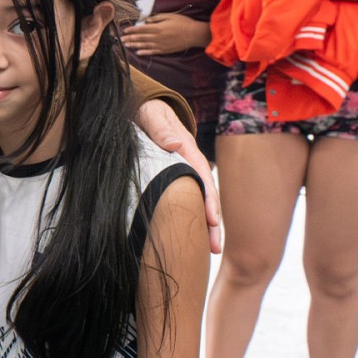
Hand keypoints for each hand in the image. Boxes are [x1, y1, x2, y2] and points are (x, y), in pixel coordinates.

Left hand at [120, 13, 210, 55]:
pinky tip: (138, 53)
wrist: (194, 34)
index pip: (141, 29)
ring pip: (144, 45)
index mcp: (158, 28)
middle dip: (130, 38)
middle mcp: (157, 37)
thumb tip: (145, 20)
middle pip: (140, 38)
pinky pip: (152, 52)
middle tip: (121, 39)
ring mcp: (161, 45)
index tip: (124, 30)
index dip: (132, 30)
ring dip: (134, 45)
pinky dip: (144, 52)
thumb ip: (156, 18)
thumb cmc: (183, 23)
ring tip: (126, 45)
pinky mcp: (165, 50)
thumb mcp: (170, 16)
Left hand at [135, 98, 221, 252]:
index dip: (208, 199)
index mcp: (186, 149)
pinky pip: (187, 197)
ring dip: (205, 225)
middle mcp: (189, 162)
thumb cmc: (147, 110)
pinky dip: (192, 216)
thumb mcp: (151, 114)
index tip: (212, 220)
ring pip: (198, 199)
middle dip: (212, 222)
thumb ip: (161, 128)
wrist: (142, 106)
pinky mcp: (174, 176)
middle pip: (206, 194)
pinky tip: (192, 235)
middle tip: (214, 248)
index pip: (202, 177)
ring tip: (210, 251)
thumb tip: (175, 145)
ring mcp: (183, 169)